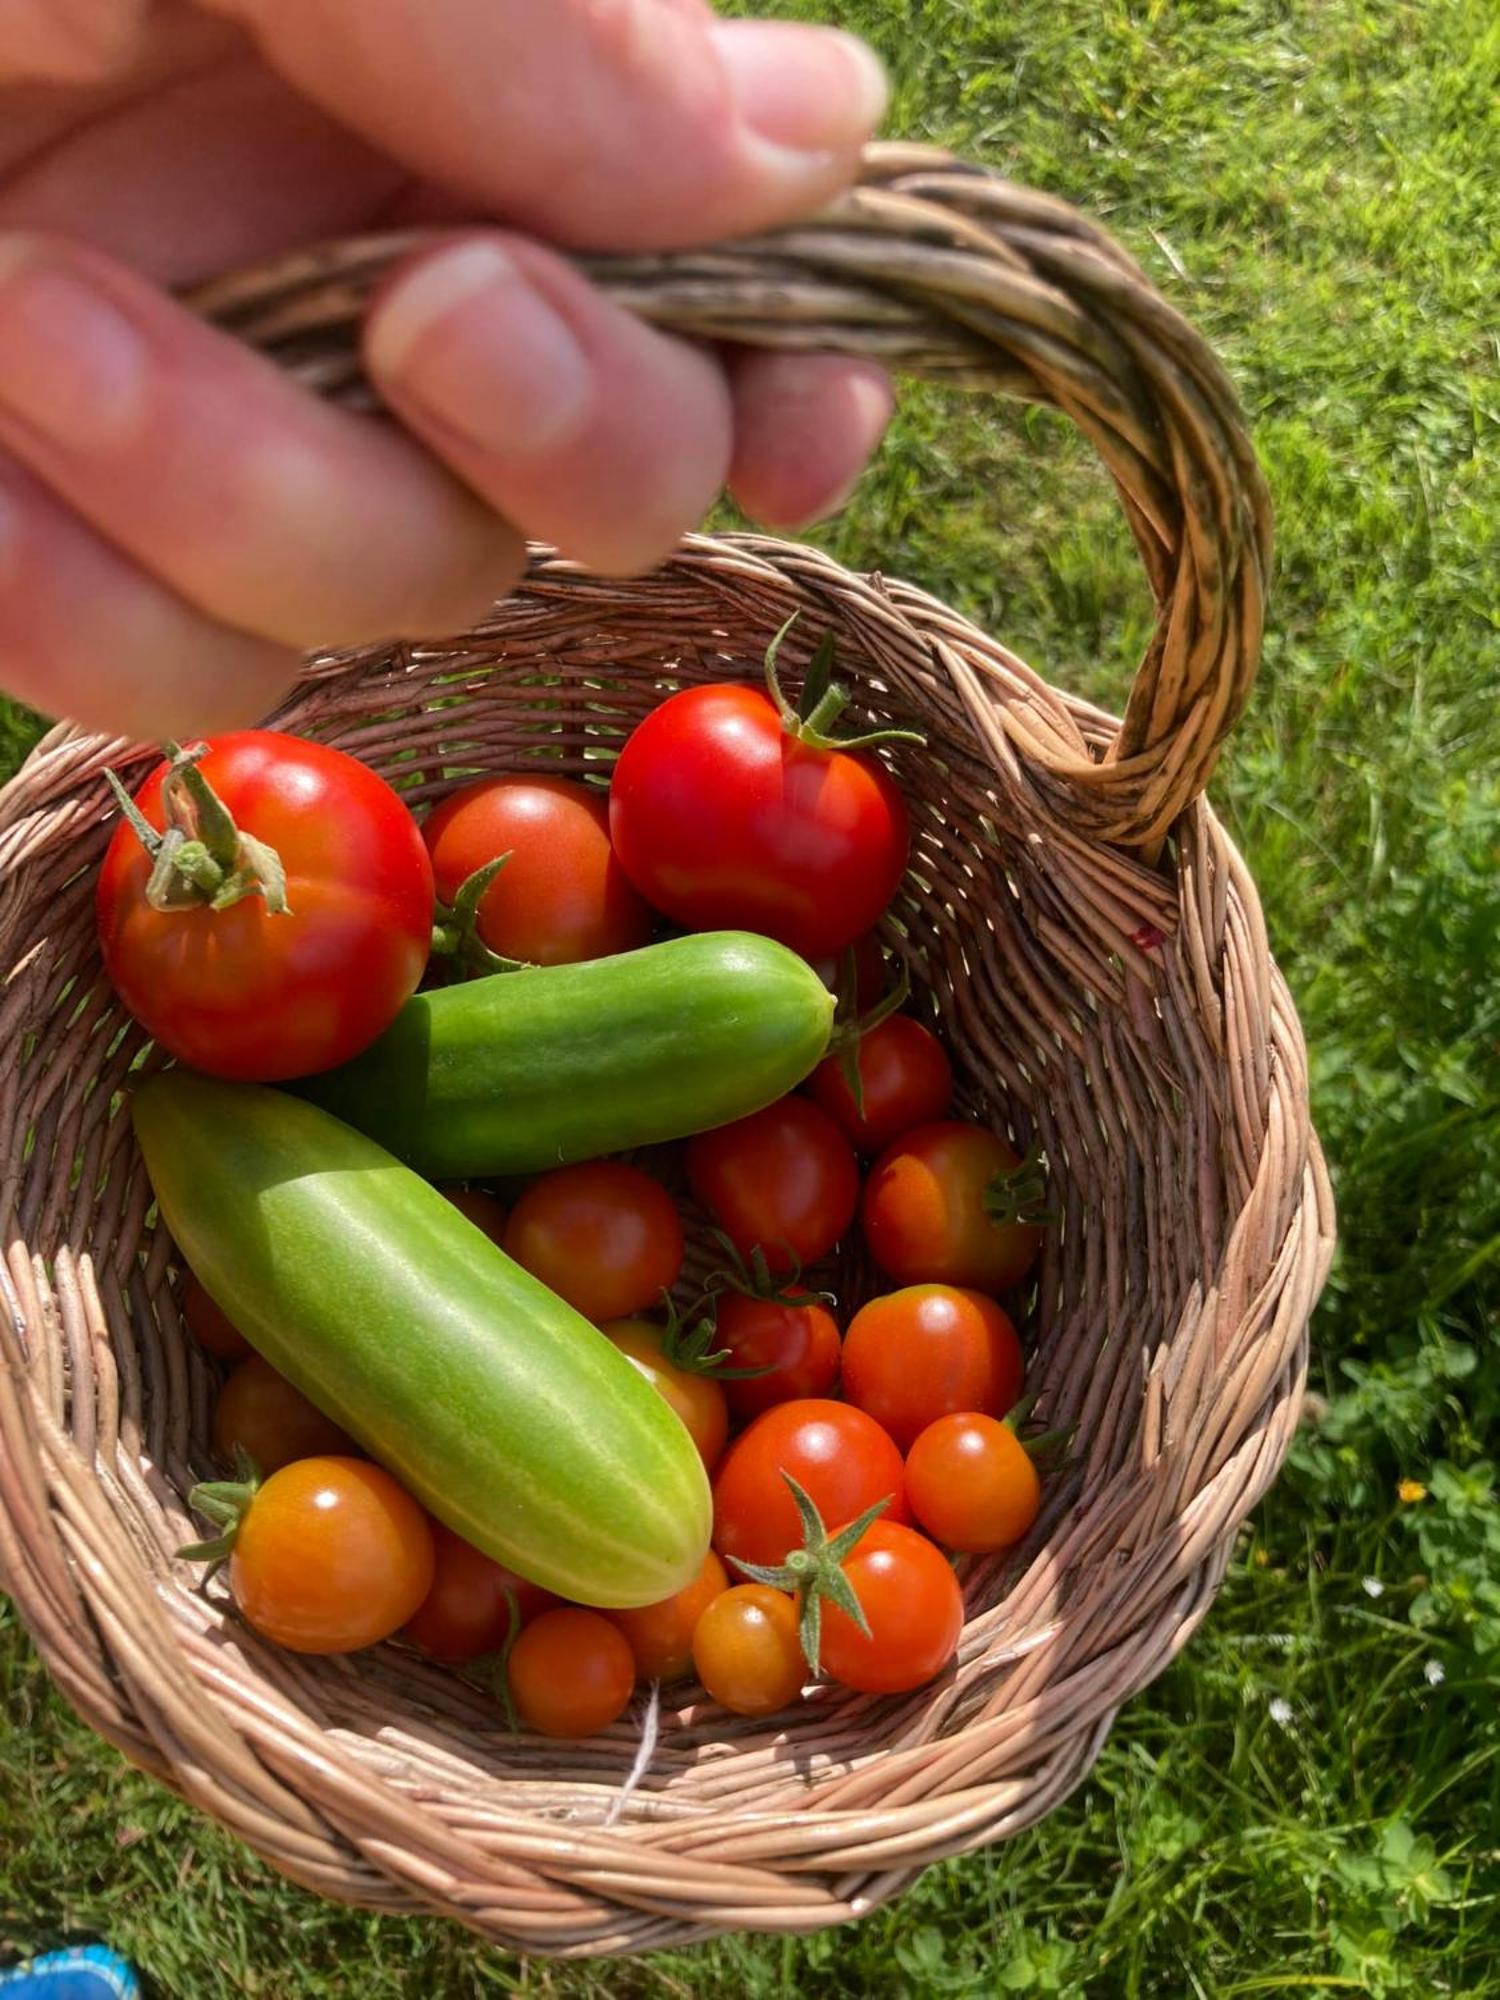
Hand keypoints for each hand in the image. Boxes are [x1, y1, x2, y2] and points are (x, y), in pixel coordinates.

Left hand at [0, 0, 891, 737]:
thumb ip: (517, 1)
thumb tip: (819, 139)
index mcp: (441, 67)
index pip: (725, 262)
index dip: (790, 364)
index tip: (788, 409)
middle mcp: (356, 251)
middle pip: (606, 489)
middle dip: (562, 438)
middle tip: (435, 310)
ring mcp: (206, 417)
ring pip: (387, 606)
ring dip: (245, 494)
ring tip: (20, 293)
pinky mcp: (47, 544)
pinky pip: (165, 681)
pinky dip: (69, 581)